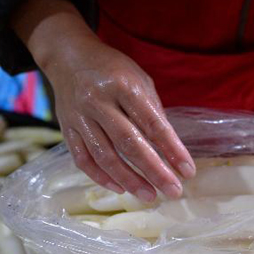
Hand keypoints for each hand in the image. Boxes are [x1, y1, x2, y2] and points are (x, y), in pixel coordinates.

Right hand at [12, 0, 194, 200]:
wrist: (69, 57)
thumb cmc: (113, 70)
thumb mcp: (140, 80)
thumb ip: (153, 112)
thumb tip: (170, 150)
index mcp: (123, 86)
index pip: (152, 123)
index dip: (171, 149)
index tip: (188, 171)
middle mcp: (98, 101)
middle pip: (128, 143)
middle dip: (153, 171)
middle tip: (173, 191)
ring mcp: (79, 116)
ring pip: (104, 156)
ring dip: (129, 180)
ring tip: (150, 196)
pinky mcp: (66, 128)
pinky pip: (82, 159)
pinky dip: (100, 177)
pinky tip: (120, 188)